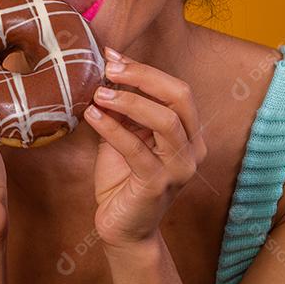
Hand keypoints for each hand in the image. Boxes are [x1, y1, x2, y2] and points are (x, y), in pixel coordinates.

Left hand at [82, 46, 207, 248]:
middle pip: (179, 97)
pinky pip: (136, 149)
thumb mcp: (124, 134)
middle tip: (109, 69)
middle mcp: (192, 149)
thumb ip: (122, 106)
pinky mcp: (157, 185)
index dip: (146, 69)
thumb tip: (109, 66)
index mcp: (189, 133)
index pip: (177, 89)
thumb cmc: (123, 178)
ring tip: (98, 93)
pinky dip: (112, 128)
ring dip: (129, 101)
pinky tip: (92, 115)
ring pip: (164, 121)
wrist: (122, 227)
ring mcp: (179, 168)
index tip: (113, 56)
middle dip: (143, 77)